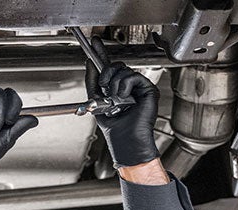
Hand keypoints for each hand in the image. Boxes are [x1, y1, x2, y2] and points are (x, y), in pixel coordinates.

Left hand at [85, 37, 159, 167]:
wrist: (125, 140)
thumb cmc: (114, 128)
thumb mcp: (96, 100)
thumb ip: (92, 81)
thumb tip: (90, 63)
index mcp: (116, 88)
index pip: (109, 67)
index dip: (101, 54)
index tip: (94, 42)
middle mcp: (128, 86)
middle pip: (116, 65)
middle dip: (105, 74)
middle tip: (104, 88)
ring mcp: (138, 87)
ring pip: (123, 70)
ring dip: (114, 84)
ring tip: (115, 100)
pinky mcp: (148, 89)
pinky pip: (132, 76)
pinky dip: (124, 87)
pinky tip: (124, 98)